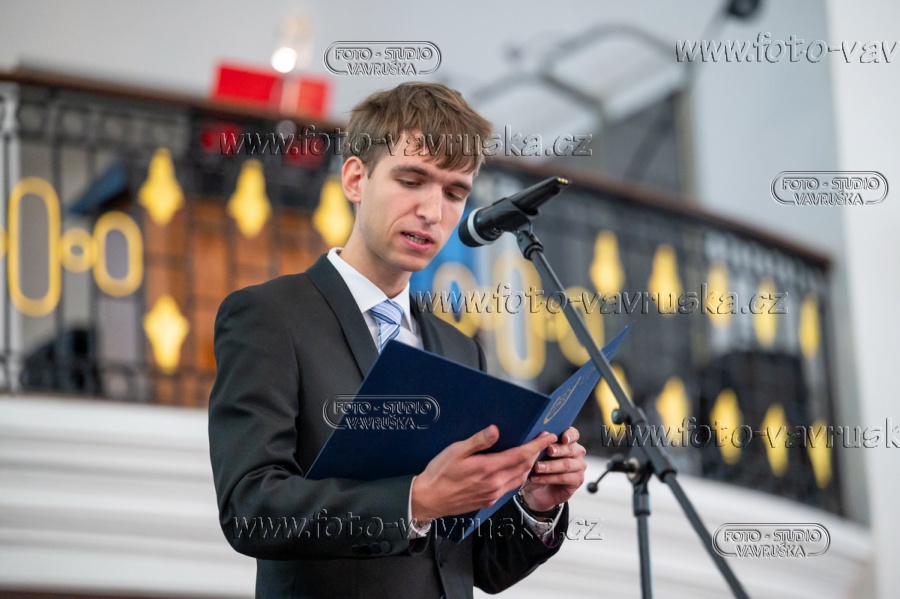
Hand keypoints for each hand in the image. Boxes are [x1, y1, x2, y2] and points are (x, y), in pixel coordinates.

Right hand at [412, 426, 557, 522]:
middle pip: (525, 467)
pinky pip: (511, 487)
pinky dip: (519, 476)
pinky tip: (516, 469)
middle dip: (536, 453)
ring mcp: (493, 494)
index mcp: (488, 469)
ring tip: (532, 453)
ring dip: (529, 465)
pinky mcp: (489, 501)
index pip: (521, 455)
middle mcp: (495, 484)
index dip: (536, 445)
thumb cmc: (439, 473)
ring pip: (520, 479)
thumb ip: (478, 441)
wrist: (429, 499)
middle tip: (542, 441)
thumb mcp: (455, 451)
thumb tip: (495, 430)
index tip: (548, 436)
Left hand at [520, 426, 586, 512]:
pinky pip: (564, 478)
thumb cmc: (538, 467)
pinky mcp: (577, 480)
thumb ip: (541, 444)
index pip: (573, 434)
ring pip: (566, 464)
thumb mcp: (537, 454)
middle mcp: (577, 453)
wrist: (536, 490)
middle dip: (558, 450)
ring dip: (550, 466)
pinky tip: (537, 478)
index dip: (569, 435)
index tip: (562, 438)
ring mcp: (579, 467)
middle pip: (570, 449)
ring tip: (537, 467)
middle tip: (548, 451)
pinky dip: (549, 478)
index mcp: (569, 442)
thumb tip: (542, 434)